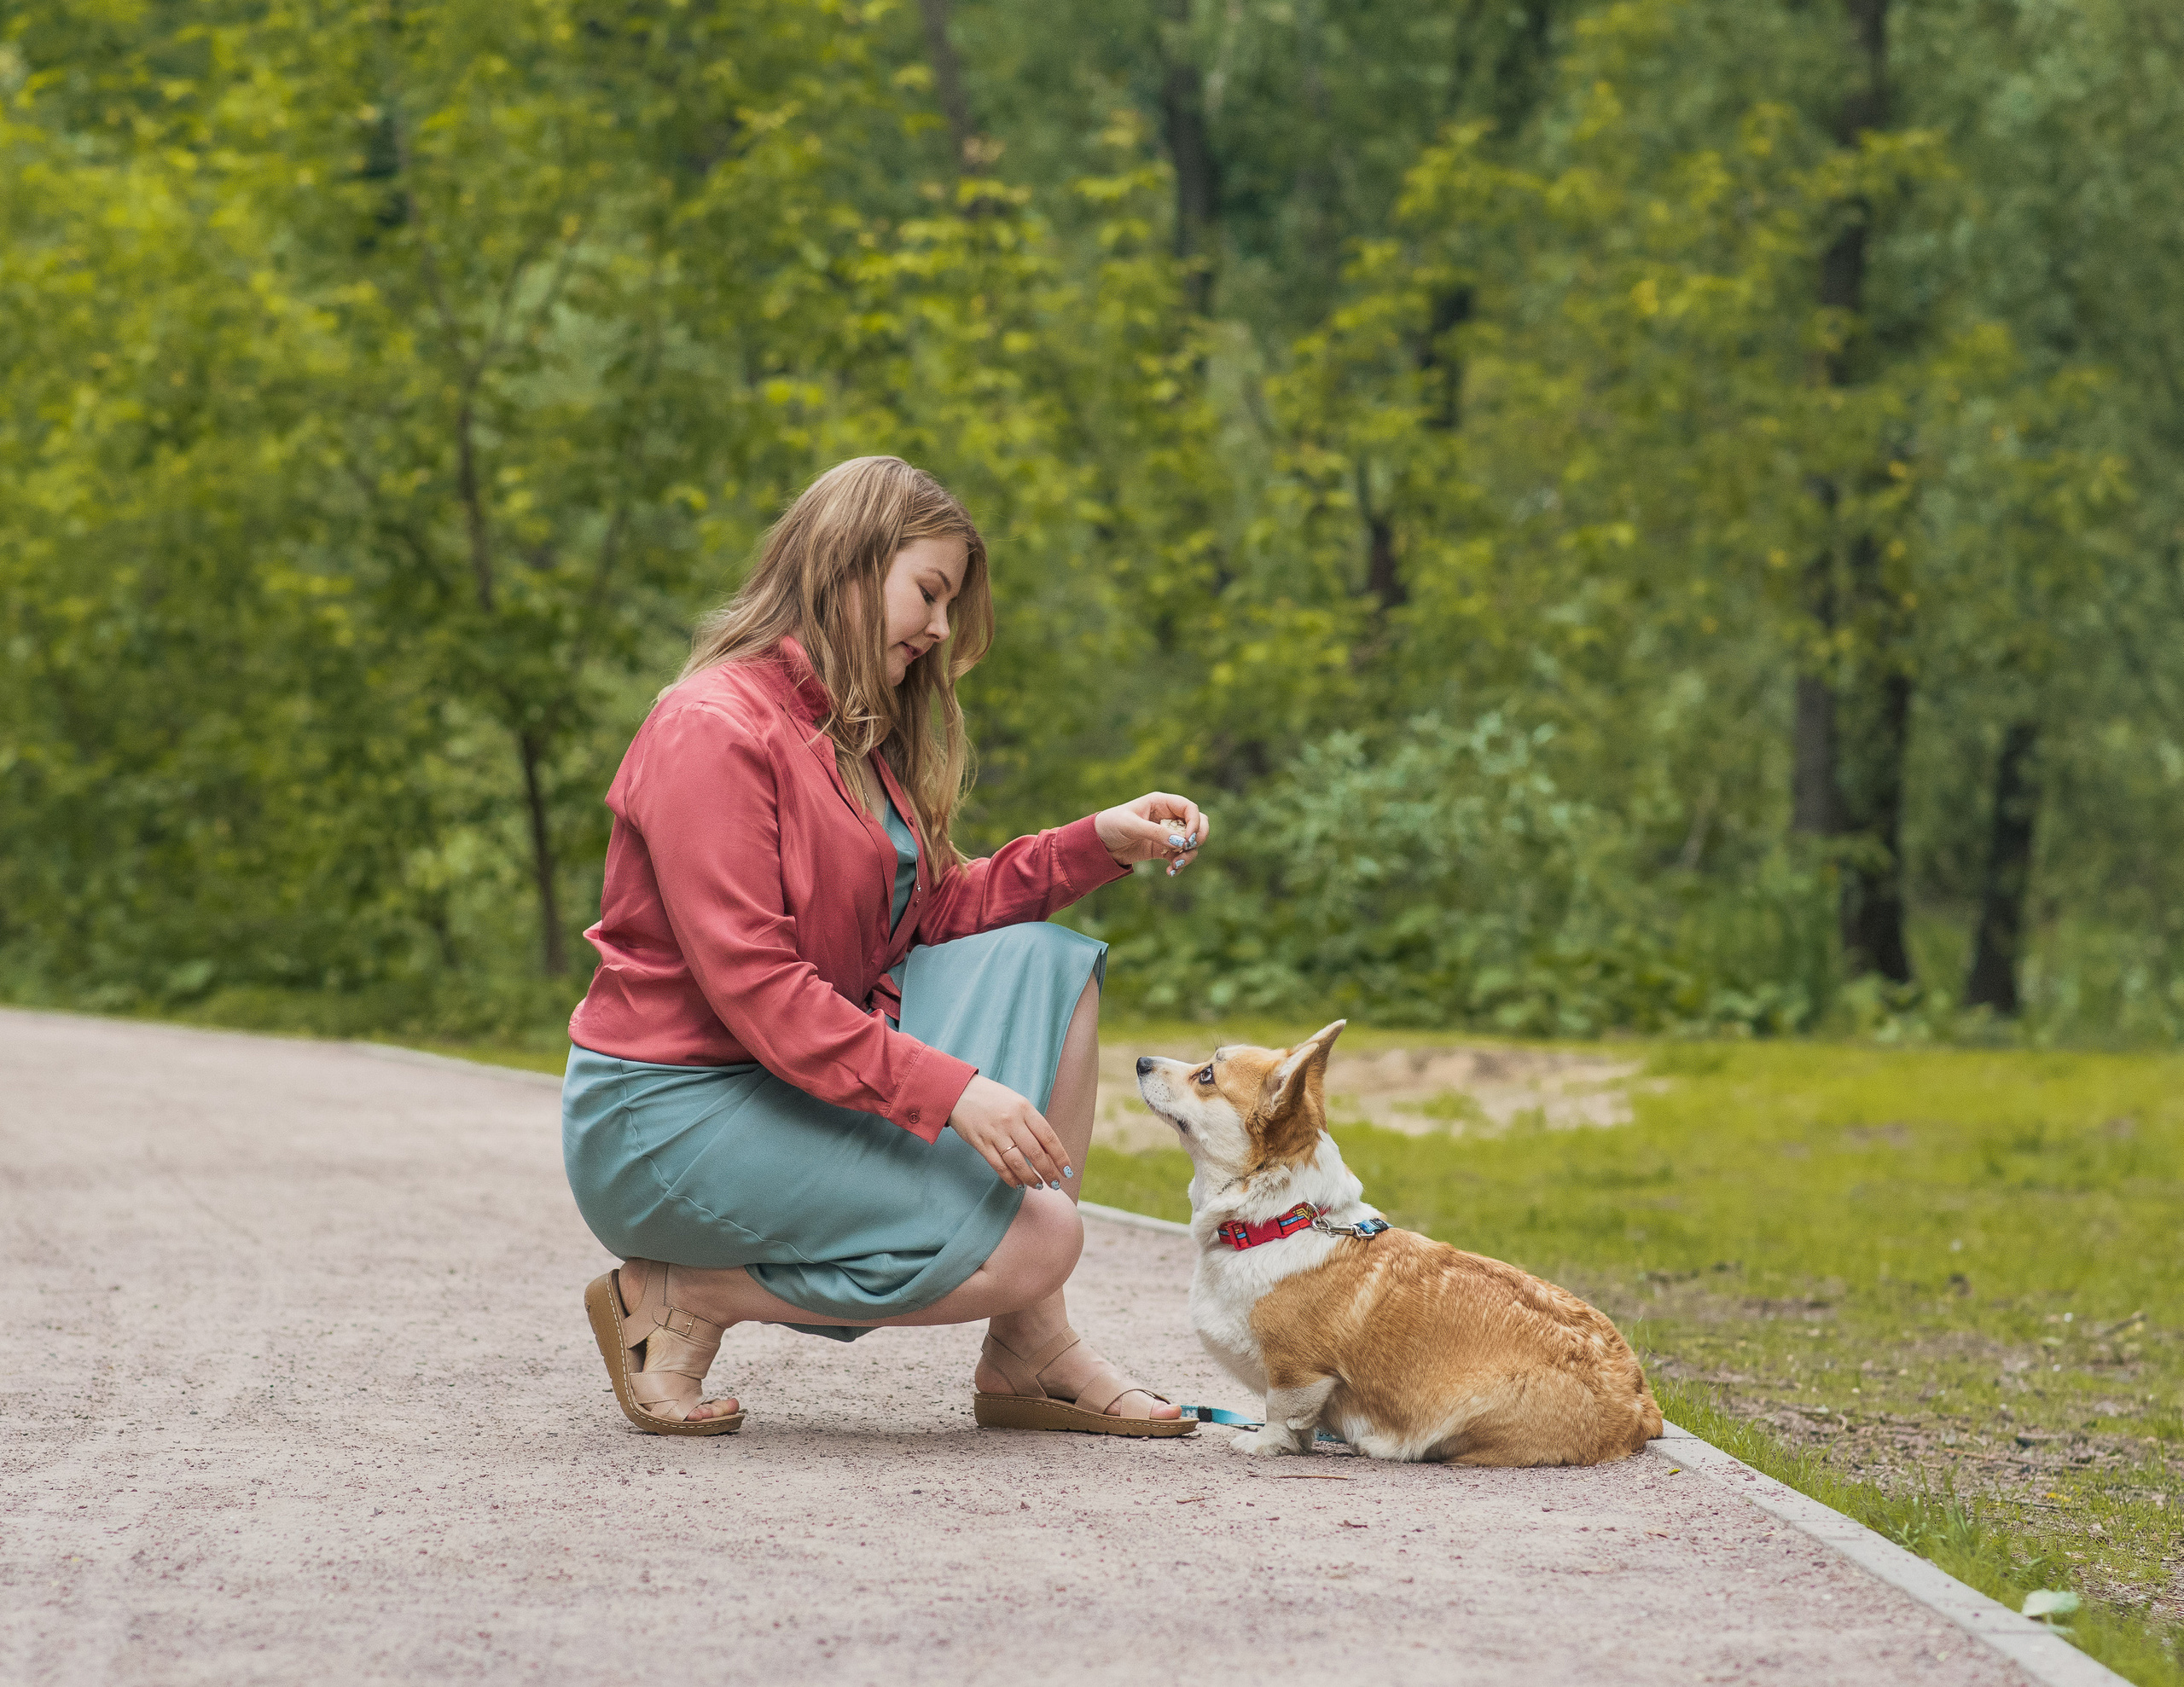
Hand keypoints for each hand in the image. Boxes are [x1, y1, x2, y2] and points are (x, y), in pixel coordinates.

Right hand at [949, 1074, 1070, 1188]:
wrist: (960, 1091)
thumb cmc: (992, 1098)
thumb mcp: (1017, 1102)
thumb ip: (1031, 1122)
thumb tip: (1048, 1150)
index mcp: (1025, 1108)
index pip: (1048, 1137)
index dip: (1060, 1157)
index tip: (1067, 1171)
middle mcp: (1012, 1121)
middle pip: (1035, 1153)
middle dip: (1048, 1172)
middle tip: (1055, 1184)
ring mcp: (995, 1133)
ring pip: (1018, 1163)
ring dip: (1031, 1178)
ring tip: (1038, 1186)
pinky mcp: (981, 1143)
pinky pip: (999, 1165)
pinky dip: (1010, 1178)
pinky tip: (1017, 1184)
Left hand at [1094, 791, 1211, 876]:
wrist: (1097, 843)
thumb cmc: (1111, 825)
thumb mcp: (1131, 826)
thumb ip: (1156, 833)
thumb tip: (1181, 843)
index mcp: (1161, 802)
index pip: (1189, 808)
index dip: (1195, 822)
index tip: (1188, 839)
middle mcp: (1167, 816)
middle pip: (1198, 823)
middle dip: (1198, 837)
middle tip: (1187, 848)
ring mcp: (1167, 833)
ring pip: (1191, 842)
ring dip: (1189, 855)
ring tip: (1176, 865)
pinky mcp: (1162, 849)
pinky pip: (1180, 856)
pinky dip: (1179, 864)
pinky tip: (1170, 872)